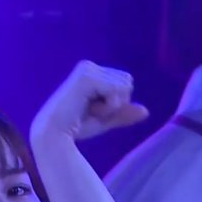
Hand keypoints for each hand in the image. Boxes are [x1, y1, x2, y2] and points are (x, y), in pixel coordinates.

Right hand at [30, 60, 148, 143]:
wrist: (55, 134)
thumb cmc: (75, 127)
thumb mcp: (105, 119)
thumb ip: (123, 113)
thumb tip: (146, 111)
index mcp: (91, 72)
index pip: (125, 82)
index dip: (116, 102)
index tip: (94, 110)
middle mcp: (89, 66)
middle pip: (128, 81)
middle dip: (117, 102)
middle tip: (92, 111)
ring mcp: (87, 70)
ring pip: (125, 85)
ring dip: (113, 104)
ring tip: (89, 109)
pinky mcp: (86, 77)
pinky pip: (117, 90)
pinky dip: (110, 105)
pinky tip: (89, 109)